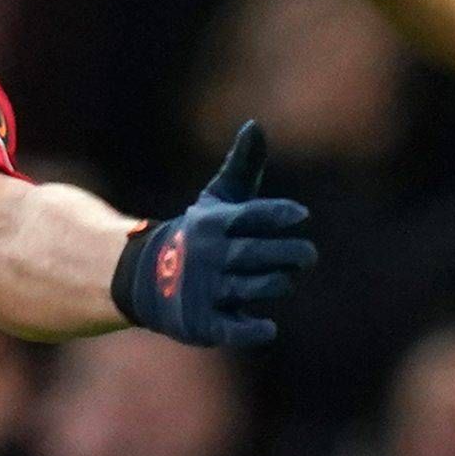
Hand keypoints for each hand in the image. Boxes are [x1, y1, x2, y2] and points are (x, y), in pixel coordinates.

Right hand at [109, 123, 316, 347]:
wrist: (146, 277)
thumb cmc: (197, 235)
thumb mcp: (216, 200)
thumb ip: (242, 166)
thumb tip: (255, 125)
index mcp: (214, 224)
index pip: (251, 216)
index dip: (278, 214)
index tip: (301, 215)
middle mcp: (208, 256)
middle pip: (256, 254)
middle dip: (289, 253)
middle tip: (308, 254)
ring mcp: (205, 291)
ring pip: (251, 287)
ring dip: (276, 283)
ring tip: (286, 278)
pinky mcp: (203, 323)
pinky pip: (231, 329)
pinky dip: (250, 330)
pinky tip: (269, 327)